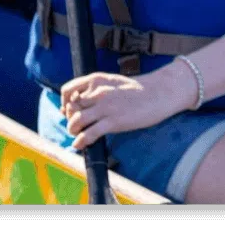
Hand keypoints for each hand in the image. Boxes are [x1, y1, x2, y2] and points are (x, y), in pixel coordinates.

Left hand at [60, 70, 187, 149]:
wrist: (160, 93)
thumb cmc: (138, 89)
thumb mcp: (113, 82)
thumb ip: (97, 89)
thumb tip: (81, 103)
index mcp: (97, 79)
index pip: (68, 90)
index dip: (64, 103)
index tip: (68, 110)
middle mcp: (98, 92)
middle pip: (71, 108)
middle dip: (70, 118)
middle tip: (75, 125)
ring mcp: (105, 107)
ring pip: (76, 121)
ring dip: (73, 130)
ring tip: (77, 135)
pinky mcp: (113, 122)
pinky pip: (89, 134)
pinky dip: (80, 142)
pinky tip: (80, 145)